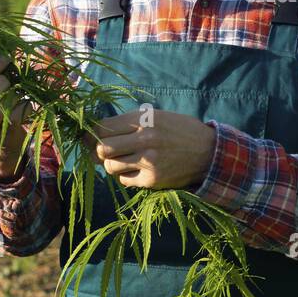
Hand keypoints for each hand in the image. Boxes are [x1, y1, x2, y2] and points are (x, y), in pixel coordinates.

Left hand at [90, 108, 215, 189]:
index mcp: (145, 119)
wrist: (209, 153)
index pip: (104, 127)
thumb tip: (97, 133)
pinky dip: (126, 176)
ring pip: (111, 167)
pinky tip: (136, 169)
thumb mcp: (157, 116)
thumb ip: (130, 123)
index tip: (88, 137)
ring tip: (122, 160)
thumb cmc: (180, 131)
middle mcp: (145, 139)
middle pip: (102, 149)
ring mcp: (148, 161)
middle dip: (97, 151)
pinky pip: (125, 180)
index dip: (91, 133)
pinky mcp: (152, 180)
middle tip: (100, 152)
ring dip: (112, 164)